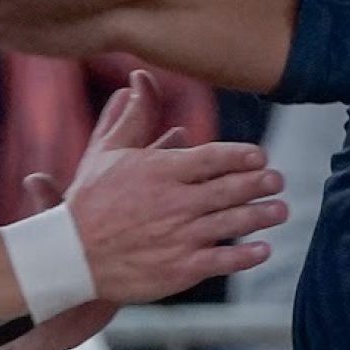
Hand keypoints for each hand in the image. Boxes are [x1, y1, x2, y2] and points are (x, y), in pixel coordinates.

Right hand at [63, 70, 286, 303]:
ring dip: (261, 215)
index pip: (213, 158)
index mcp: (161, 171)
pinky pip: (222, 260)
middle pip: (230, 189)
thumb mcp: (106, 153)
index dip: (241, 156)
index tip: (260, 156)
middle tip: (278, 180)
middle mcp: (175, 202)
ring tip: (280, 210)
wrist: (68, 257)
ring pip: (232, 223)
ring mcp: (180, 237)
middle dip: (259, 183)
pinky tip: (263, 250)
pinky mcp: (180, 269)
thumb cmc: (88, 202)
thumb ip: (130, 118)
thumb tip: (138, 80)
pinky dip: (246, 255)